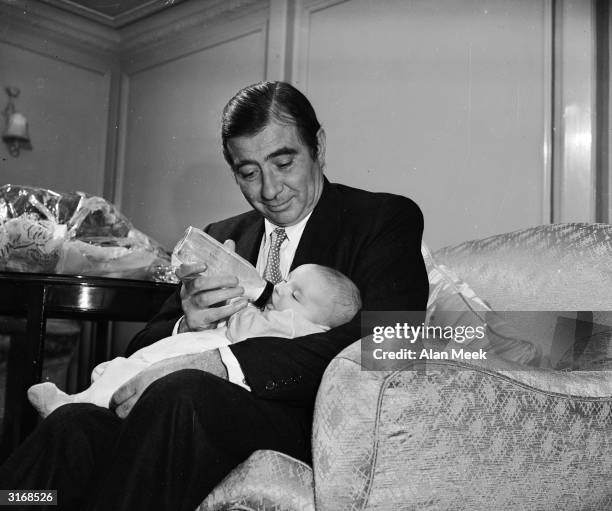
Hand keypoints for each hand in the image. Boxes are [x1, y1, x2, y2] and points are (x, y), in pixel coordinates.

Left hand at [110, 351, 227, 417]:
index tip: (115, 404)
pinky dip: (145, 420)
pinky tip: (148, 418)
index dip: (114, 401)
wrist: (203, 369)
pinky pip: (149, 419)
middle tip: (122, 412)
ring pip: (134, 418)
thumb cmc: (182, 366)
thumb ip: (142, 378)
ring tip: (136, 416)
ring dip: (132, 418)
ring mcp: (155, 402)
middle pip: (121, 410)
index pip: (118, 395)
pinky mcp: (164, 409)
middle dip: (120, 412)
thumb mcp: (158, 366)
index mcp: (142, 379)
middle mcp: (145, 391)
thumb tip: (131, 388)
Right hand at [177, 240, 247, 331]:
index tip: (204, 265)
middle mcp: (187, 295)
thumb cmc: (208, 296)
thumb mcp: (211, 280)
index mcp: (188, 283)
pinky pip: (215, 314)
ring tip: (240, 290)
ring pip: (206, 299)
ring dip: (226, 293)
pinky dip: (230, 308)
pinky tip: (242, 303)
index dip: (190, 268)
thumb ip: (220, 262)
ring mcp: (191, 309)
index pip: (182, 273)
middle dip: (219, 280)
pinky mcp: (199, 321)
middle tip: (235, 279)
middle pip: (198, 285)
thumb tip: (229, 242)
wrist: (199, 323)